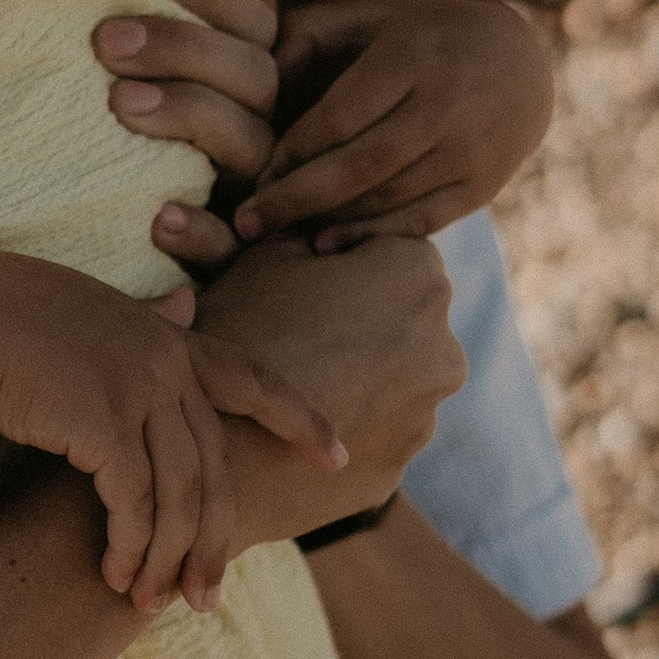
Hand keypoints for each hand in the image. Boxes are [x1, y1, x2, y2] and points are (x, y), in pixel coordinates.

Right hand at [0, 248, 345, 614]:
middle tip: (208, 598)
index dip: (298, 417)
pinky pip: (135, 503)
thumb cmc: (3, 320)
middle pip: (213, 465)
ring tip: (153, 604)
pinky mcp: (106, 419)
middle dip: (214, 538)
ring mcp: (139, 386)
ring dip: (166, 558)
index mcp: (164, 335)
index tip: (339, 457)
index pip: (251, 377)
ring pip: (179, 494)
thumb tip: (186, 305)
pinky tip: (115, 577)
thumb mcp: (88, 321)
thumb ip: (143, 326)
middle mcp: (164, 358)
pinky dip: (130, 547)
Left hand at [94, 0, 279, 269]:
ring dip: (189, 115)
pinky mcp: (227, 256)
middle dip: (184, 48)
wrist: (106, 255)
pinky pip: (228, 247)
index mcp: (242, 83)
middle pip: (253, 77)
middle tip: (106, 39)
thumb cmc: (107, 150)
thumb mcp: (122, 85)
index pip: (251, 24)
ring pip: (250, 146)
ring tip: (119, 102)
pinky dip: (200, 231)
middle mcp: (258, 130)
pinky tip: (161, 218)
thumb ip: (129, 36)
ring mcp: (249, 192)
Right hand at [197, 236, 465, 550]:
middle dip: (359, 318)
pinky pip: (373, 433)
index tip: (300, 274)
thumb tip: (254, 189)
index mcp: (420, 278)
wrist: (215, 450)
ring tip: (292, 379)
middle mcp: (444, 348)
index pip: (389, 251)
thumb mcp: (256, 258)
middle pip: (401, 318)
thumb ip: (286, 221)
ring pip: (392, 380)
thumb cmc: (235, 334)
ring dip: (356, 375)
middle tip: (293, 327)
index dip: (339, 259)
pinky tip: (293, 421)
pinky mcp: (399, 468)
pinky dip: (344, 426)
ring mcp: (426, 416)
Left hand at [236, 0, 555, 248]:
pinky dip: (370, 236)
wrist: (524, 61)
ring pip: (387, 198)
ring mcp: (469, 151)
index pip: (339, 117)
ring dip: (325, 221)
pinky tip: (325, 246)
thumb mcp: (372, 15)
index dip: (290, 152)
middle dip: (295, 199)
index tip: (249, 176)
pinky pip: (420, 221)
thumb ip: (309, 34)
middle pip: (360, 166)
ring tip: (271, 235)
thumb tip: (247, 77)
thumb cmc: (421, 34)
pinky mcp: (482, 187)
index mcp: (412, 57)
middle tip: (245, 223)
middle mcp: (446, 105)